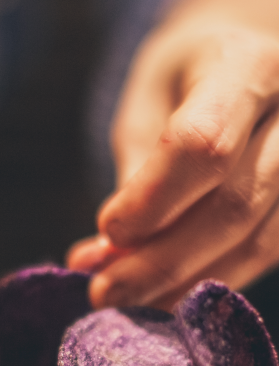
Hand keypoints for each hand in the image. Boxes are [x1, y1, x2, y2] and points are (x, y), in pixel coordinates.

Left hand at [69, 20, 278, 309]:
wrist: (248, 65)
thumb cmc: (186, 81)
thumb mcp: (147, 105)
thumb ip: (135, 175)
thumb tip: (107, 259)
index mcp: (246, 64)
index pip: (202, 145)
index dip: (151, 200)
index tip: (107, 230)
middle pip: (234, 206)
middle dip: (161, 263)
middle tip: (103, 295)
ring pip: (257, 245)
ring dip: (185, 286)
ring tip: (129, 301)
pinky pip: (267, 256)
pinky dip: (213, 283)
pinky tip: (168, 294)